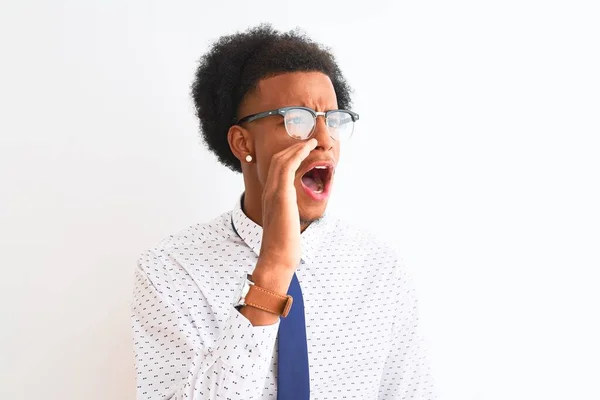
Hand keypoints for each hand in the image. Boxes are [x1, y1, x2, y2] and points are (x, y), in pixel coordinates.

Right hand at [241, 138, 317, 324]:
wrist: (278, 256)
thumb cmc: (284, 244)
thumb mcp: (287, 223)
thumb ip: (289, 212)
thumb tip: (296, 210)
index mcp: (270, 197)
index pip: (276, 169)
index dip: (289, 156)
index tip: (302, 150)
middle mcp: (269, 191)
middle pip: (277, 160)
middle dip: (292, 147)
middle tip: (307, 141)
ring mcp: (273, 192)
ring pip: (281, 160)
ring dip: (296, 148)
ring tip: (310, 142)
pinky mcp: (281, 195)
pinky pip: (286, 167)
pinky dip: (297, 154)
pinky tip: (307, 150)